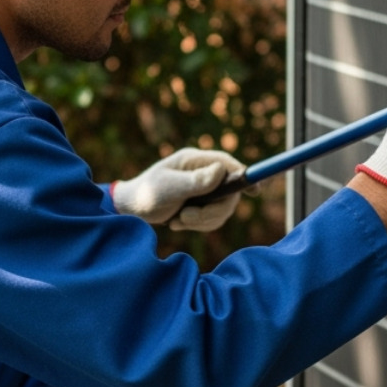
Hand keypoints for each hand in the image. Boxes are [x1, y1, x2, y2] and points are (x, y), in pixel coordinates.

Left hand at [112, 148, 245, 231]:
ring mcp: (204, 189)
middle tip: (187, 218)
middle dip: (211, 212)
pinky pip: (213, 219)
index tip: (257, 190)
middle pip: (230, 194)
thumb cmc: (146, 193)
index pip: (229, 165)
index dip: (245, 176)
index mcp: (196, 161)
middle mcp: (204, 173)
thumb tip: (221, 171)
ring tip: (178, 220)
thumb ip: (196, 182)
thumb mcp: (170, 188)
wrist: (130, 211)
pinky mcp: (201, 204)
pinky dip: (197, 225)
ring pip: (223, 210)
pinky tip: (177, 222)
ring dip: (201, 221)